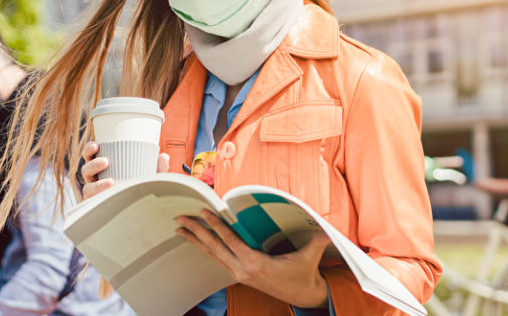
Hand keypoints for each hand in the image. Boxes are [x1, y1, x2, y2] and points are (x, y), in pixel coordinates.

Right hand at [79, 141, 168, 199]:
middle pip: (85, 170)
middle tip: (106, 161)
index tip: (96, 145)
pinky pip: (93, 203)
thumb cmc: (139, 188)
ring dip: (96, 184)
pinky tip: (107, 197)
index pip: (90, 156)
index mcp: (103, 168)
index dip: (89, 149)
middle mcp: (95, 180)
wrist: (139, 213)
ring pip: (87, 187)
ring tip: (110, 182)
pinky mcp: (97, 206)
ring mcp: (95, 195)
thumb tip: (164, 156)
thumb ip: (157, 168)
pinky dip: (99, 199)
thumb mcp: (148, 176)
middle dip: (93, 164)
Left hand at [176, 209, 330, 307]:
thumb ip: (316, 242)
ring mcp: (239, 273)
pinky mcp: (239, 274)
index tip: (204, 212)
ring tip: (180, 228)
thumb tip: (327, 230)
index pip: (231, 242)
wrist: (302, 295)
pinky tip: (196, 240)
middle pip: (214, 248)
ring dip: (196, 240)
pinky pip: (217, 259)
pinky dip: (205, 247)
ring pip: (212, 254)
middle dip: (197, 232)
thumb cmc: (302, 274)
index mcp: (256, 264)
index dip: (216, 226)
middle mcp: (243, 270)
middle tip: (181, 218)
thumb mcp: (309, 258)